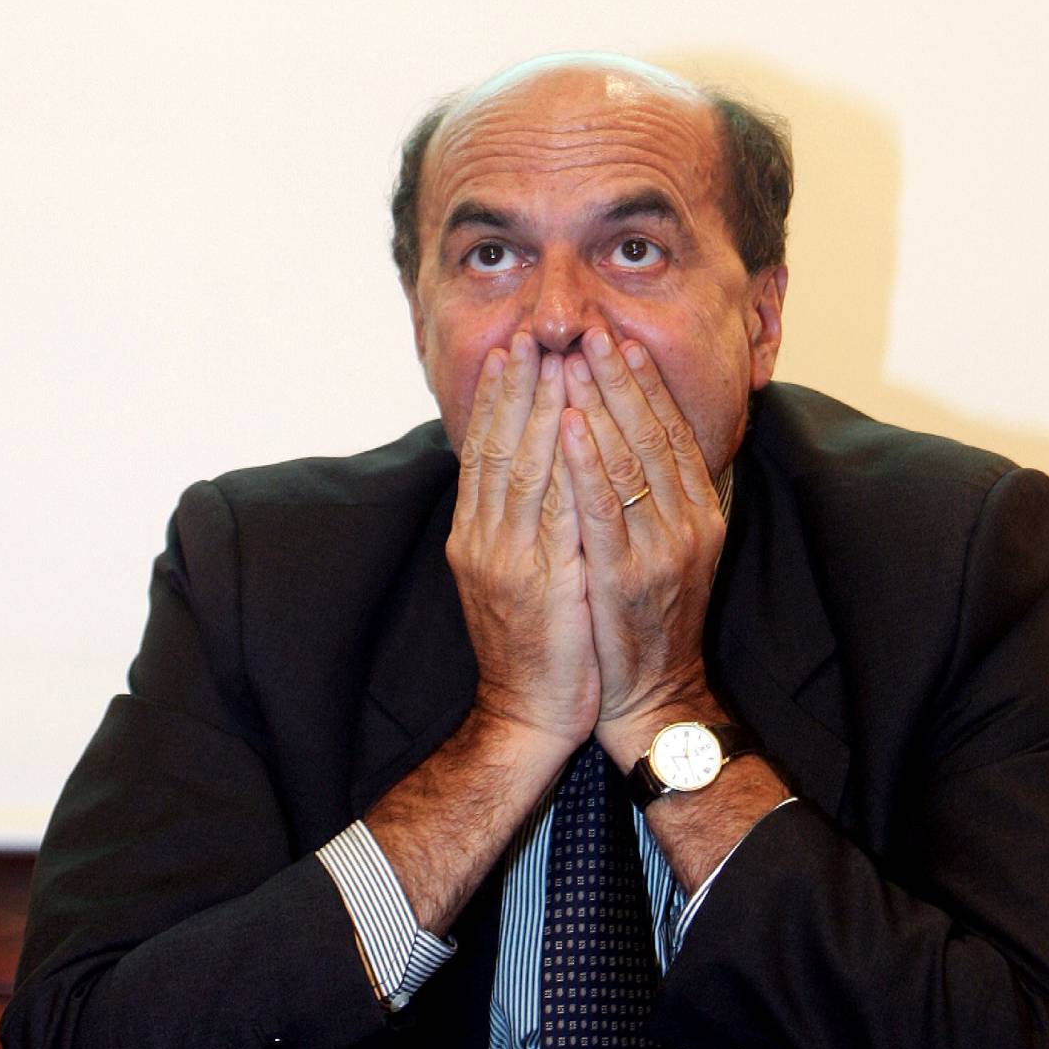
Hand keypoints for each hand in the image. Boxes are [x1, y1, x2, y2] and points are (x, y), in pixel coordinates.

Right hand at [446, 331, 598, 752]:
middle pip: (495, 449)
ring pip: (520, 469)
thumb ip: (515, 527)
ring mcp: (507, 561)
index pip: (481, 455)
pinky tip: (574, 424)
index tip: (510, 353)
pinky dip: (561, 462)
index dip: (495, 402)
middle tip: (528, 334)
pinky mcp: (539, 582)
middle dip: (514, 389)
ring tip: (552, 359)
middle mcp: (482, 541)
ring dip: (537, 410)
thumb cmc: (533, 646)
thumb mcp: (515, 578)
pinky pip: (552, 509)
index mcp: (474, 537)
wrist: (529, 714)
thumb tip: (530, 474)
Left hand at [559, 329, 726, 762]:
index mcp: (699, 513)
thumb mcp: (670, 553)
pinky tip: (568, 424)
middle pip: (653, 434)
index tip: (618, 341)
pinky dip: (586, 462)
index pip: (672, 433)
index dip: (645, 384)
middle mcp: (688, 524)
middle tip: (591, 331)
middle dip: (620, 379)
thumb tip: (642, 445)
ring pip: (630, 460)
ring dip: (600, 404)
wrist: (653, 695)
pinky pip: (605, 508)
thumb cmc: (648, 622)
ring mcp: (661, 550)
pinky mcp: (627, 577)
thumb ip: (663, 501)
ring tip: (572, 359)